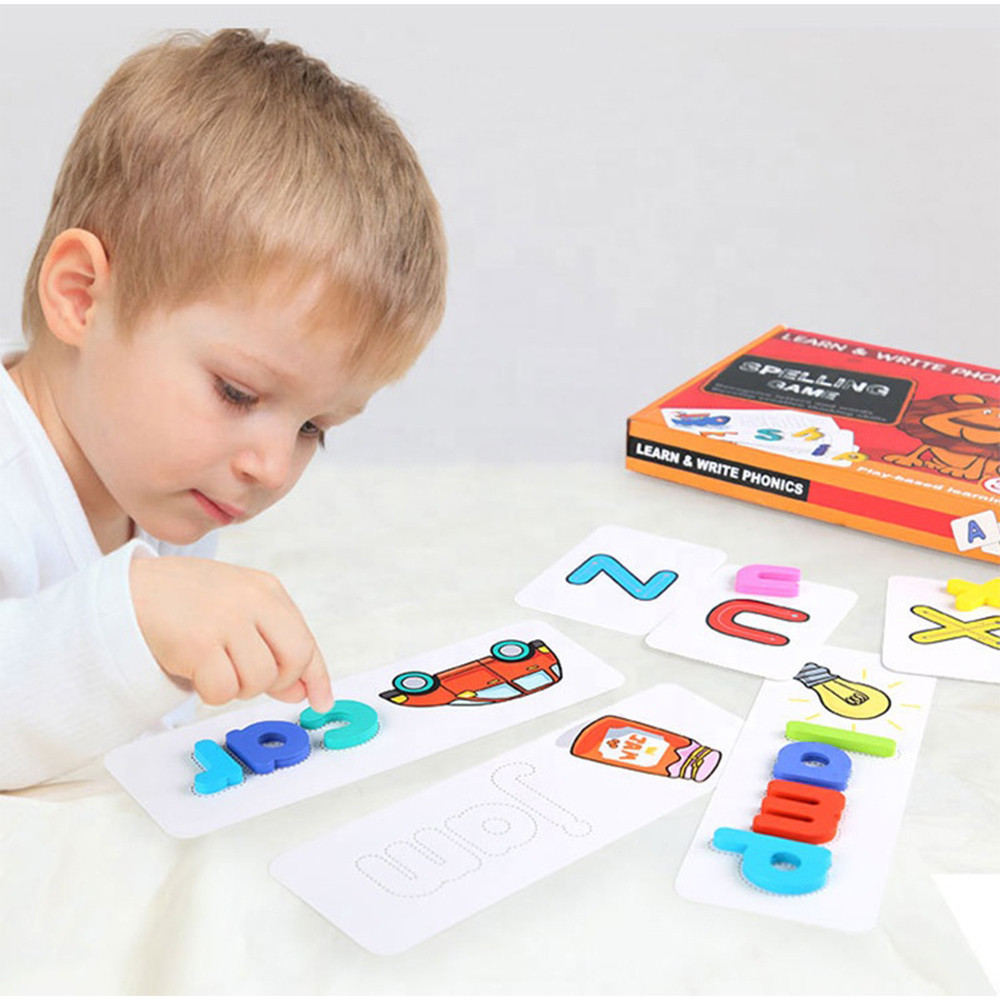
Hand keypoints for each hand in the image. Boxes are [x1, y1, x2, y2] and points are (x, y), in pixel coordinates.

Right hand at [130, 556, 333, 711]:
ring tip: (214, 666)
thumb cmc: (187, 602)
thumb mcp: (239, 611)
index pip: (305, 640)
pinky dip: (211, 692)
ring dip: (238, 687)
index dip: (317, 677)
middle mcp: (253, 601)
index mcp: (267, 590)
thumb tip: (300, 691)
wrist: (130, 590)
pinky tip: (196, 672)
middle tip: (249, 679)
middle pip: (293, 661)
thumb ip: (272, 645)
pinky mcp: (198, 645)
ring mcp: (226, 621)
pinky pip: (223, 691)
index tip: (322, 701)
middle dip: (277, 682)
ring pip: (258, 680)